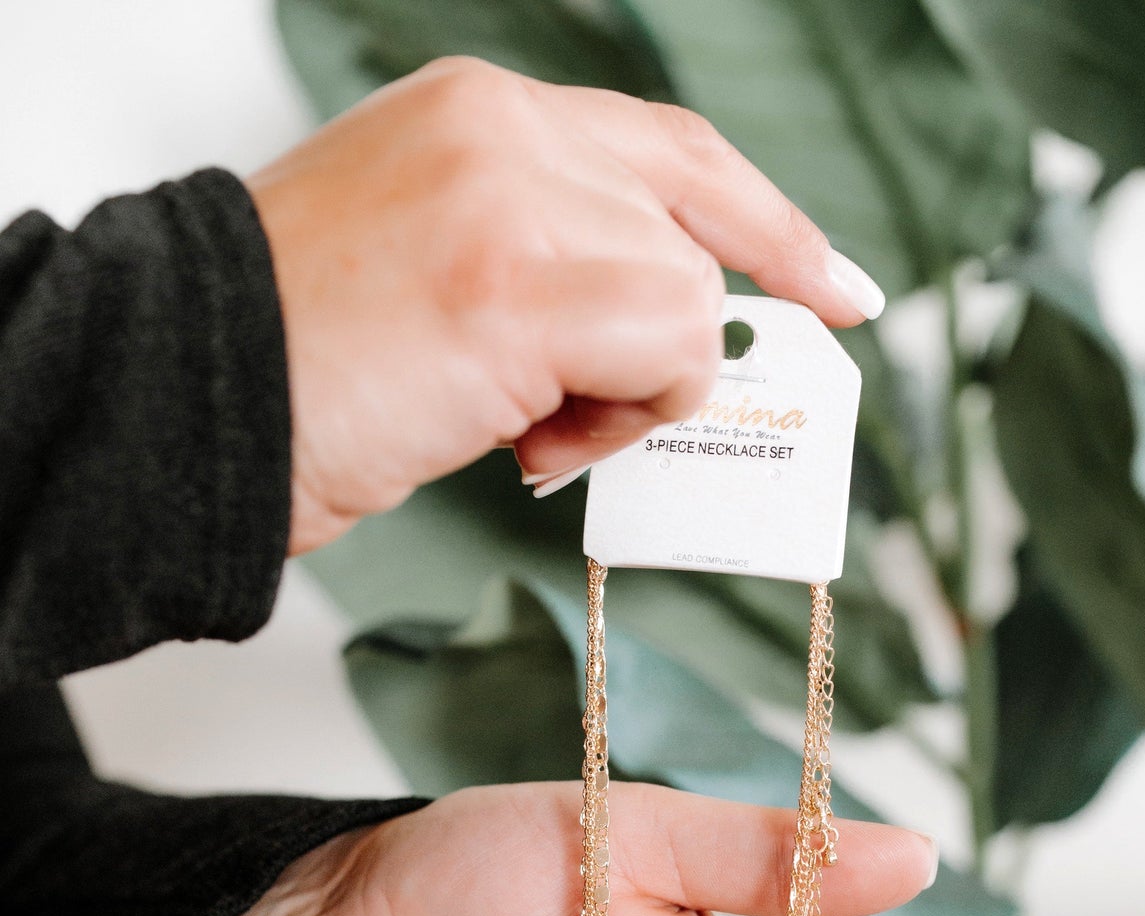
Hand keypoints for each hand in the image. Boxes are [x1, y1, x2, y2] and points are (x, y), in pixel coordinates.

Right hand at [247, 57, 885, 553]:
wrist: (185, 402)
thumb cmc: (293, 365)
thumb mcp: (429, 269)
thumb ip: (544, 261)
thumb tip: (659, 328)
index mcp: (478, 115)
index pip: (666, 150)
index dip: (762, 220)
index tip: (832, 282)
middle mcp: (504, 130)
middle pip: (689, 227)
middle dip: (671, 345)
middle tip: (604, 416)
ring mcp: (511, 197)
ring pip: (682, 293)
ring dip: (628, 395)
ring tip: (527, 433)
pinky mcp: (515, 283)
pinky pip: (664, 344)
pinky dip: (625, 415)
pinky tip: (533, 444)